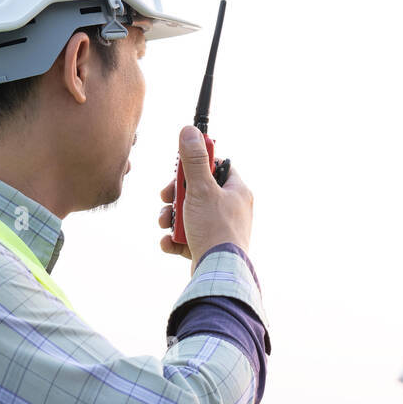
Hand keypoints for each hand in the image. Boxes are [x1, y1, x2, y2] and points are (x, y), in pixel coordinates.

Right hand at [157, 125, 253, 273]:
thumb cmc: (215, 229)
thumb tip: (190, 130)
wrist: (218, 273)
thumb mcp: (201, 189)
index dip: (197, 164)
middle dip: (176, 194)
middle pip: (198, 190)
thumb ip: (194, 160)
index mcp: (237, 191)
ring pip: (189, 213)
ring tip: (165, 222)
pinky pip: (187, 236)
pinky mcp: (208, 246)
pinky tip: (169, 242)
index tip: (181, 167)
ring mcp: (220, 228)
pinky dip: (175, 238)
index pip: (218, 166)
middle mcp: (232, 208)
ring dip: (171, 217)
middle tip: (166, 197)